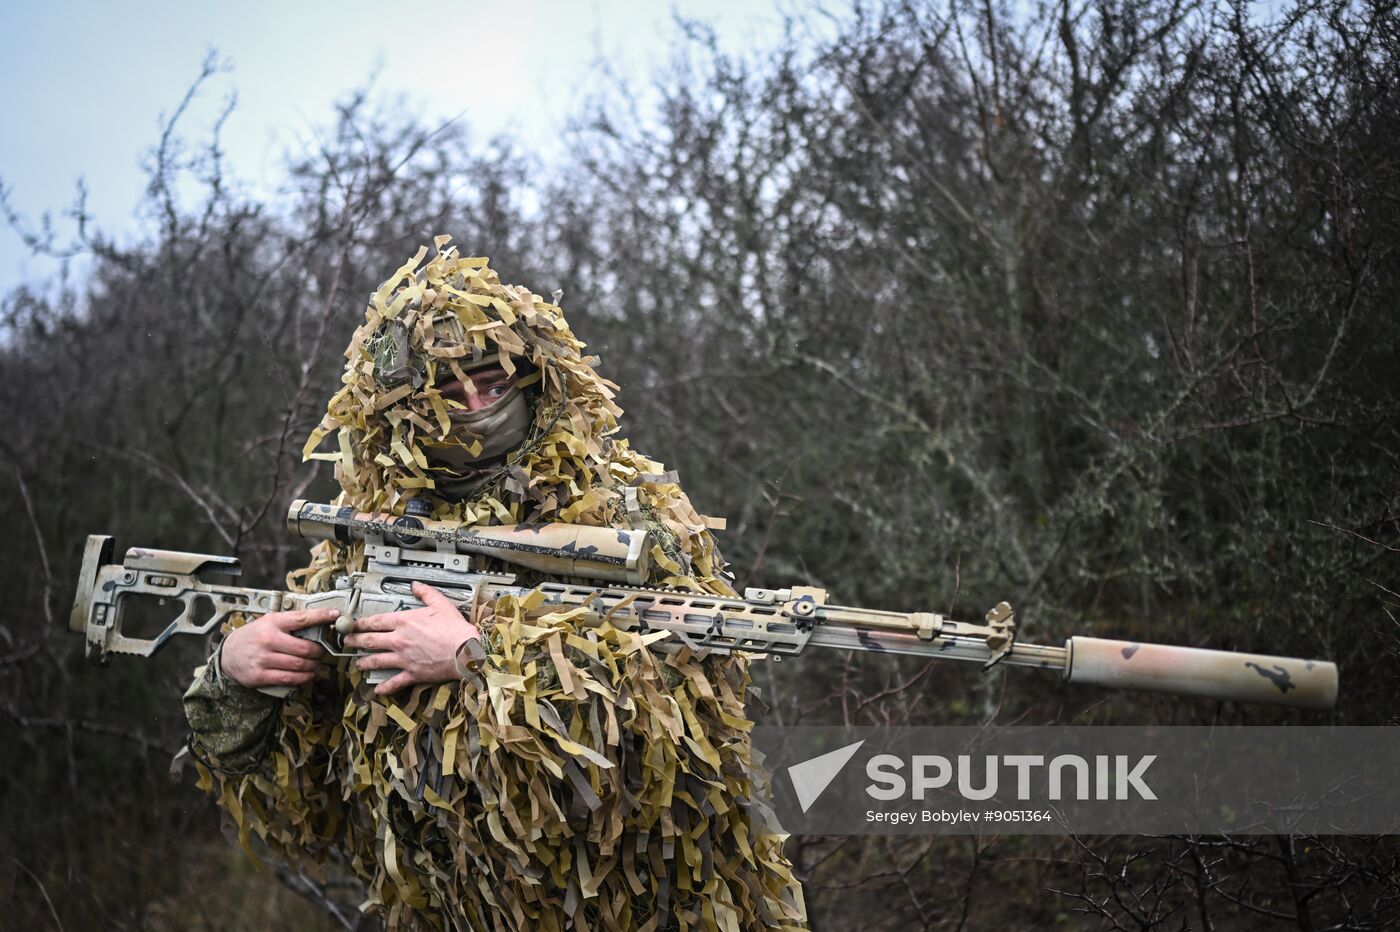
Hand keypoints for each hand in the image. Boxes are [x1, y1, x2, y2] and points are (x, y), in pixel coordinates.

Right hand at [220, 607, 335, 688]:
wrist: (228, 653)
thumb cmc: (254, 636)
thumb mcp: (269, 622)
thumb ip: (291, 623)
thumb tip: (320, 622)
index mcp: (272, 623)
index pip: (301, 618)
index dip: (321, 616)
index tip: (335, 615)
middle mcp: (268, 640)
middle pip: (304, 648)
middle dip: (319, 652)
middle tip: (322, 652)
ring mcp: (263, 659)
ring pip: (299, 665)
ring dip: (313, 666)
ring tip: (316, 664)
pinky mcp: (260, 675)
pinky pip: (289, 679)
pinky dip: (304, 678)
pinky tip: (308, 674)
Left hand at [343, 582, 480, 695]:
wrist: (465, 651)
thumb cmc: (455, 629)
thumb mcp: (441, 604)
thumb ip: (426, 593)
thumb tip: (415, 585)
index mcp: (404, 622)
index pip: (375, 621)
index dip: (360, 623)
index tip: (351, 624)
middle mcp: (399, 640)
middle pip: (369, 641)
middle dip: (354, 641)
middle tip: (346, 642)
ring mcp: (403, 659)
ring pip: (376, 661)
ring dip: (363, 662)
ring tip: (357, 663)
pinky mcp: (412, 674)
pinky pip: (394, 682)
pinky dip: (384, 687)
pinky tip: (377, 689)